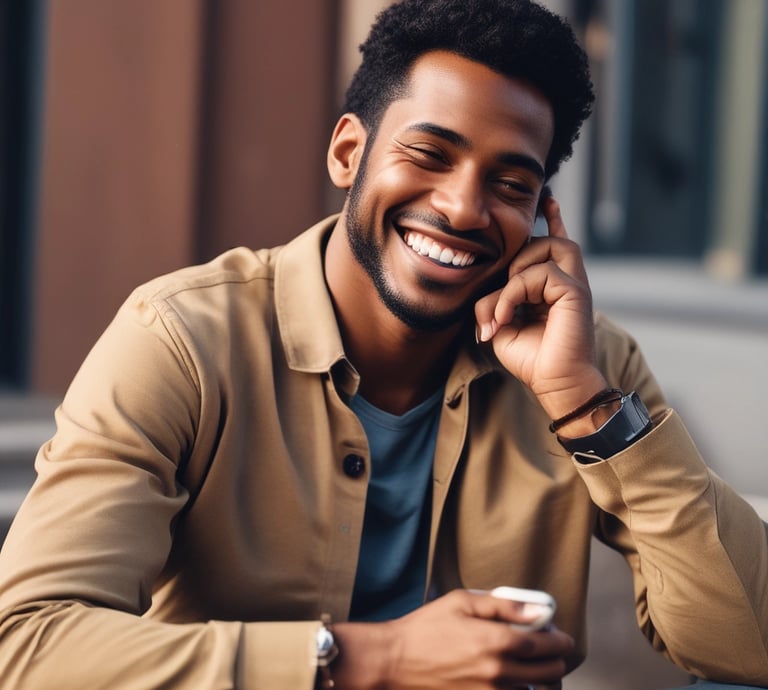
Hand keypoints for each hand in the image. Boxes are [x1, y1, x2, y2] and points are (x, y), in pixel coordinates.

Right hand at [331, 589, 573, 688]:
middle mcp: (498, 673)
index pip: (546, 646)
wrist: (394, 661)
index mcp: (496, 642)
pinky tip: (516, 682)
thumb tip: (536, 610)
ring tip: (537, 669)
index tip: (562, 637)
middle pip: (548, 674)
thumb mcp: (462, 602)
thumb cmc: (425, 628)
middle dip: (556, 661)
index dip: (561, 641)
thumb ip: (503, 605)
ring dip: (543, 681)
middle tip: (551, 650)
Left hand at [474, 196, 607, 420]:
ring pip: (547, 247)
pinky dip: (515, 293)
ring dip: (519, 272)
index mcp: (553, 286)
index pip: (553, 242)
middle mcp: (567, 280)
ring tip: (508, 304)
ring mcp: (574, 284)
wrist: (555, 383)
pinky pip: (540, 274)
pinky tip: (507, 317)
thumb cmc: (532, 359)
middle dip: (515, 259)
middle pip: (545, 240)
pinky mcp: (575, 291)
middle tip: (501, 301)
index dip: (551, 219)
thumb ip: (494, 299)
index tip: (547, 200)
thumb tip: (488, 291)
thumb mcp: (501, 323)